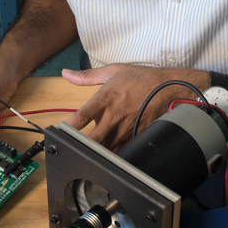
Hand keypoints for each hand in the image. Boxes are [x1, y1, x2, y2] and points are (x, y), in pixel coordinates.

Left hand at [62, 64, 205, 149]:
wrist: (168, 86)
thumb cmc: (140, 79)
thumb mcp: (112, 71)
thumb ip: (86, 76)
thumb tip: (66, 73)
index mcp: (104, 99)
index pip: (81, 116)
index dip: (67, 128)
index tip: (59, 134)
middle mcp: (113, 116)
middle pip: (93, 140)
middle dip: (82, 148)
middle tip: (73, 151)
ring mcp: (125, 129)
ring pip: (107, 149)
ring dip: (98, 153)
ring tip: (89, 156)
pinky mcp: (136, 136)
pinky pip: (122, 151)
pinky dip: (115, 155)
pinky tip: (110, 156)